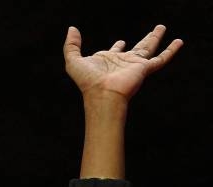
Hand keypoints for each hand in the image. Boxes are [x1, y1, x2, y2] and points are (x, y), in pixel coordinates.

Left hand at [64, 24, 182, 100]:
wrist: (102, 94)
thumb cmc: (87, 81)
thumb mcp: (73, 61)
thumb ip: (72, 45)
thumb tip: (72, 29)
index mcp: (107, 61)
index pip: (115, 51)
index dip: (117, 46)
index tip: (121, 42)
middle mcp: (122, 62)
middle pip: (136, 48)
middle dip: (144, 39)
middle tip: (154, 30)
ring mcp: (134, 65)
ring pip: (149, 48)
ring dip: (156, 38)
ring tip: (161, 28)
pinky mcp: (144, 69)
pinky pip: (161, 58)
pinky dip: (171, 51)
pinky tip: (179, 42)